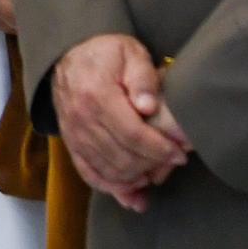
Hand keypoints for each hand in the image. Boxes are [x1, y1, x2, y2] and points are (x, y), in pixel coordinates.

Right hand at [49, 32, 191, 209]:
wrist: (67, 56)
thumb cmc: (106, 54)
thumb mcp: (130, 53)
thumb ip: (143, 77)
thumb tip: (149, 107)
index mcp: (97, 96)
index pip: (133, 134)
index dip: (159, 149)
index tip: (180, 153)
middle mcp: (82, 120)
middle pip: (122, 158)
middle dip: (152, 165)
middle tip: (173, 163)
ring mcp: (73, 136)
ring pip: (108, 171)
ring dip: (136, 179)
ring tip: (157, 174)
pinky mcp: (71, 145)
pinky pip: (90, 174)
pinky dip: (112, 188)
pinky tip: (133, 195)